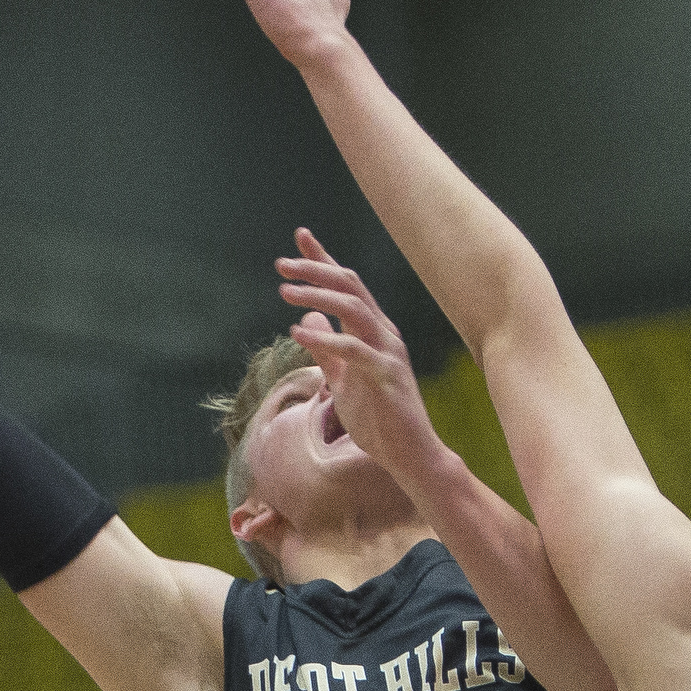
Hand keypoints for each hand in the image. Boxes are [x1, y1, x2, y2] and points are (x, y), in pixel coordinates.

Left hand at [276, 230, 446, 481]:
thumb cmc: (379, 418)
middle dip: (316, 269)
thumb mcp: (342, 380)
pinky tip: (297, 333)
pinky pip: (355, 350)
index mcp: (374, 330)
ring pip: (354, 308)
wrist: (410, 455)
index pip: (347, 285)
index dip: (323, 258)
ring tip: (285, 292)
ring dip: (318, 295)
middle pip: (350, 286)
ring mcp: (388, 352)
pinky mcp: (388, 376)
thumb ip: (326, 350)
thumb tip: (305, 319)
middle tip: (281, 264)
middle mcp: (384, 333)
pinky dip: (326, 339)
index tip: (299, 235)